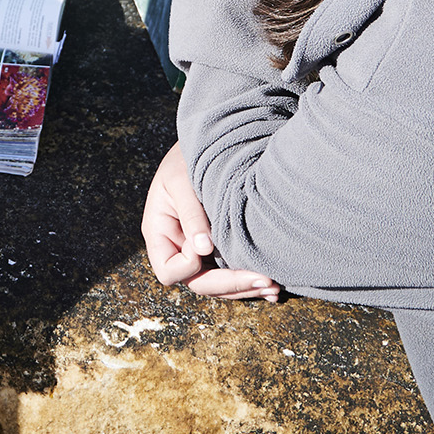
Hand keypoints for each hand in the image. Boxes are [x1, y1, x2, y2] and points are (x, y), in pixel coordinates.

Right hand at [141, 143, 279, 301]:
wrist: (207, 145)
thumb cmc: (186, 159)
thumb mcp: (180, 181)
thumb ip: (190, 215)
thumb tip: (202, 250)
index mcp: (159, 233)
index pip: (170, 270)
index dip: (189, 266)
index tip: (209, 245)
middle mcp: (178, 248)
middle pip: (199, 282)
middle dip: (231, 284)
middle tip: (264, 280)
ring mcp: (199, 251)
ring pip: (219, 284)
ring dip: (246, 287)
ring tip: (274, 287)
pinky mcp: (220, 249)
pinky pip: (231, 273)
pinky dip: (250, 281)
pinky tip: (272, 287)